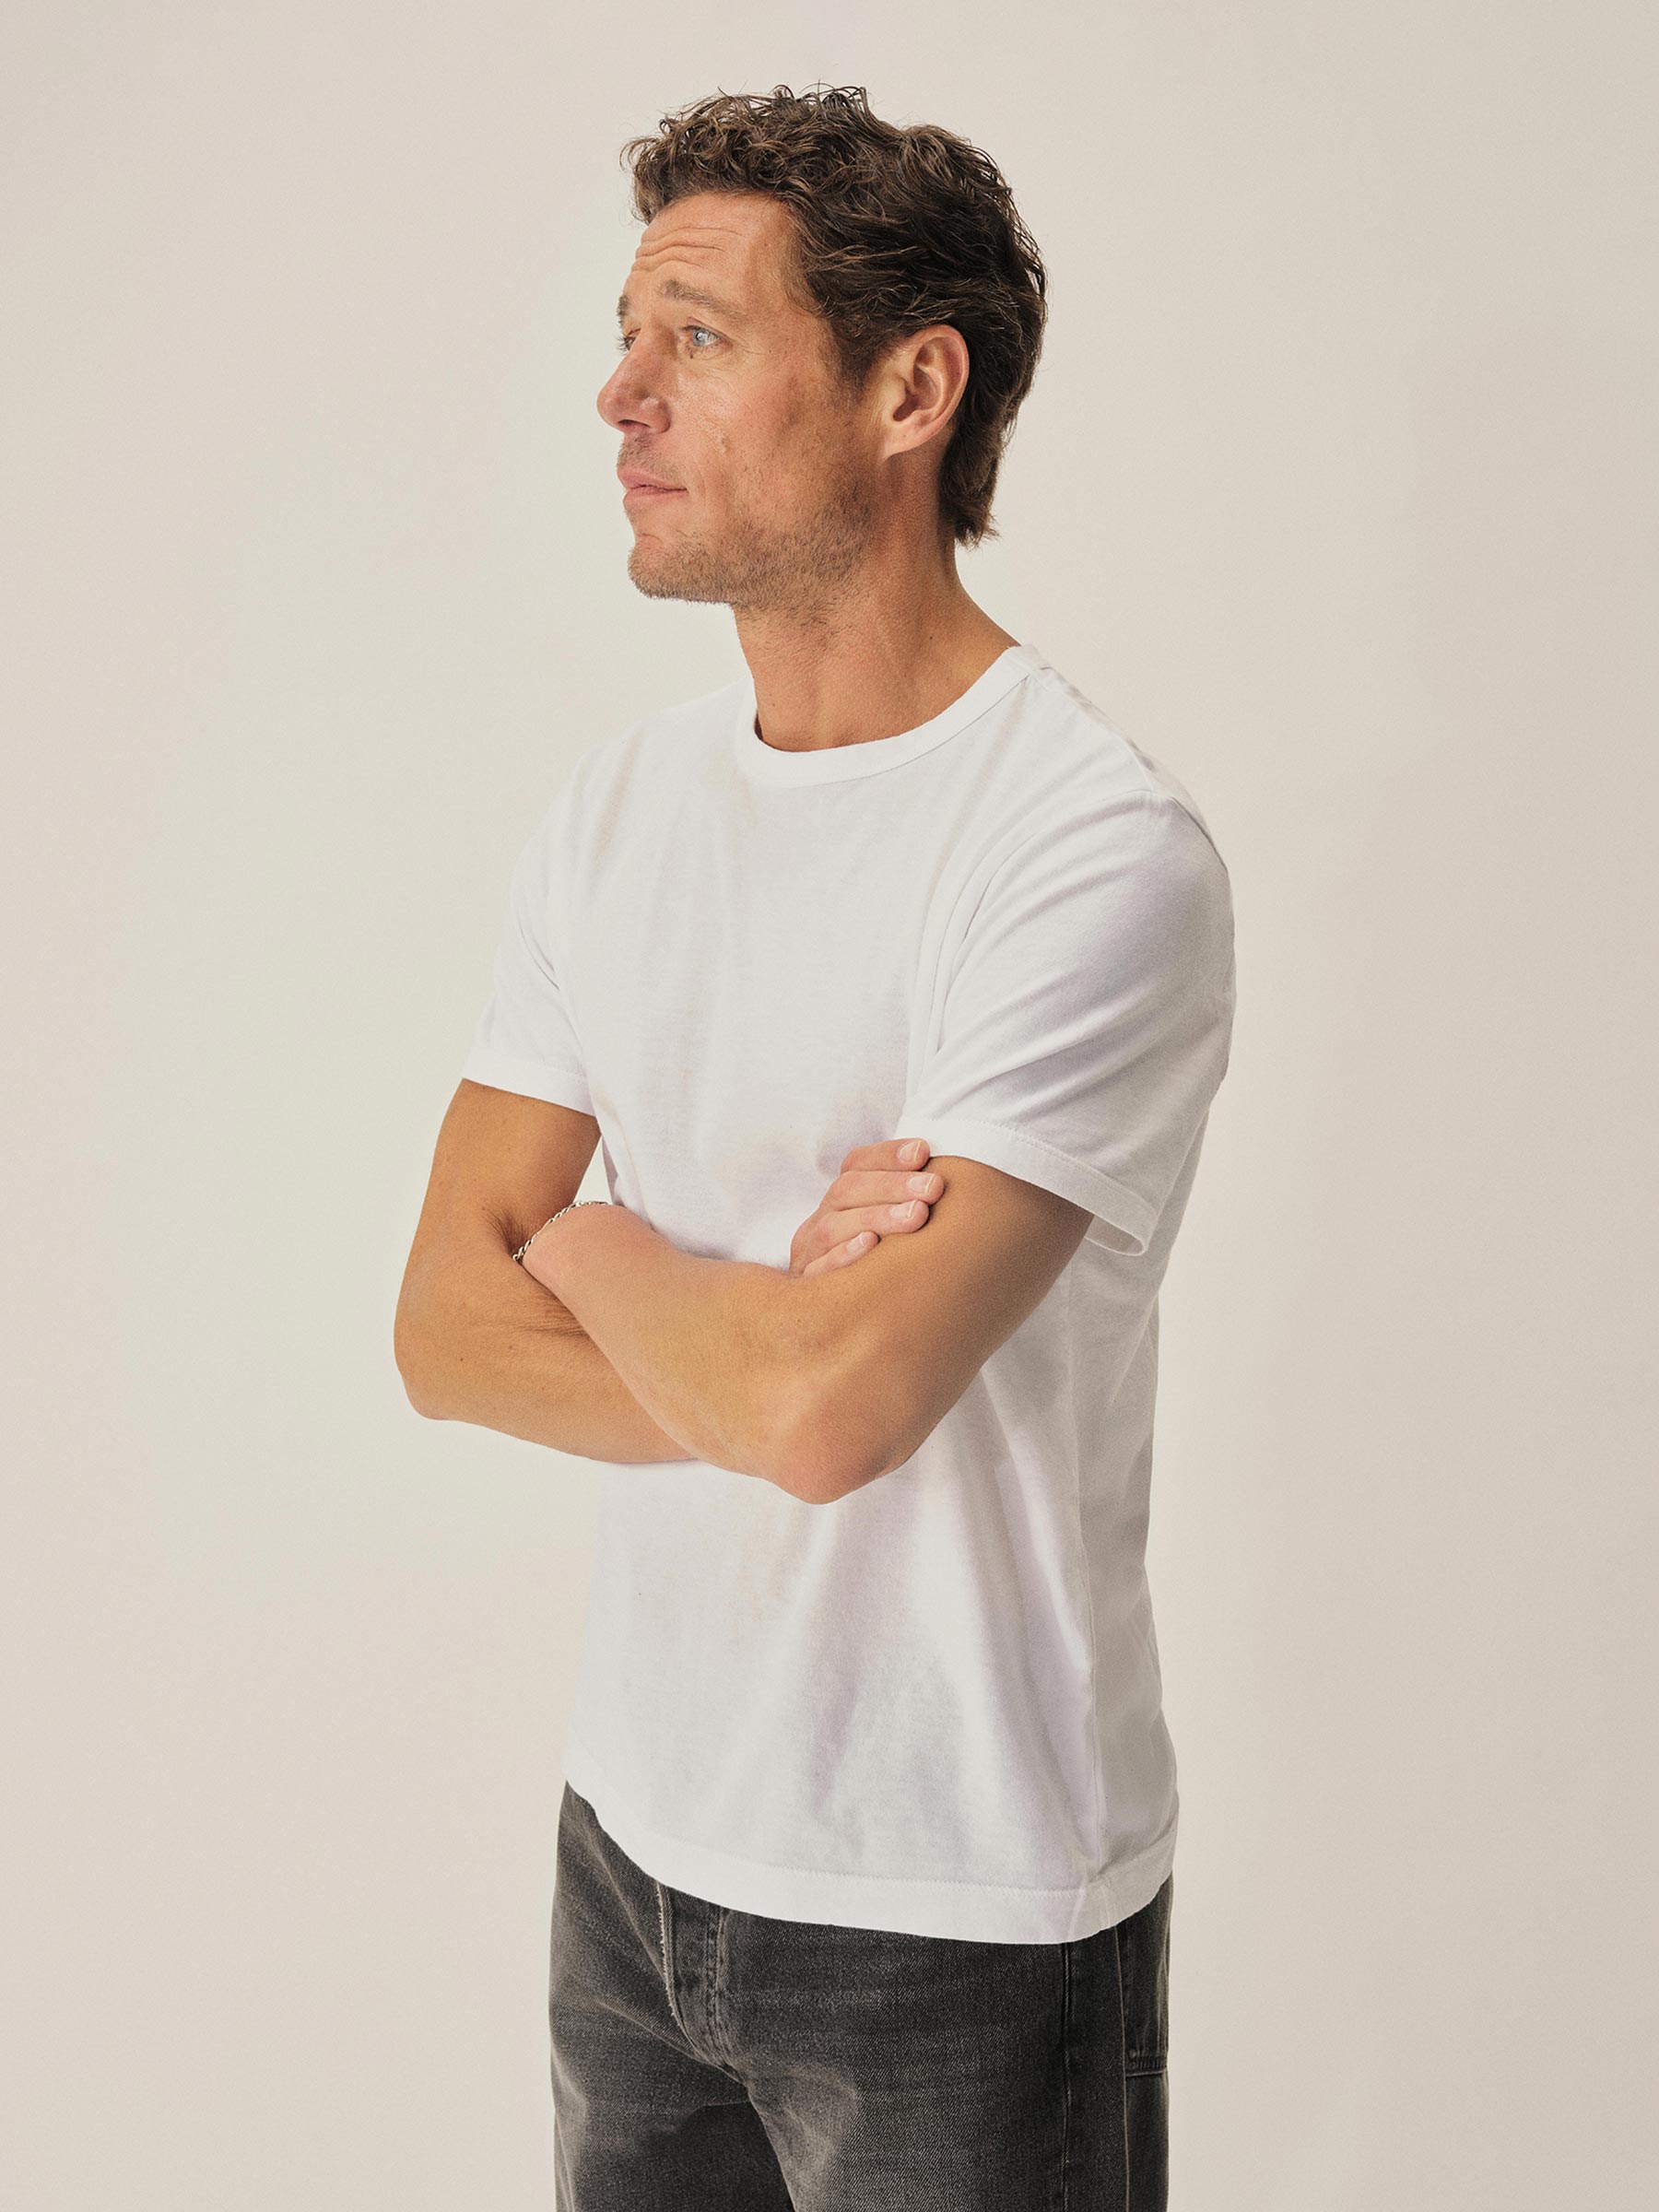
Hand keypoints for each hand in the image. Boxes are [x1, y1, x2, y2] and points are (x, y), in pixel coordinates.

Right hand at [787, 1140, 943, 1279]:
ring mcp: (808, 1255)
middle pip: (847, 1190)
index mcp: (839, 1203)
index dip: (888, 1155)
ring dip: (877, 1216)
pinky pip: (818, 1270)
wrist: (825, 1327)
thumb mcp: (891, 1232)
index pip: (857, 1165)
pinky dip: (843, 1255)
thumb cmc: (879, 1272)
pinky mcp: (805, 1288)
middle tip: (934, 1187)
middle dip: (893, 1184)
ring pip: (833, 1226)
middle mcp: (819, 1223)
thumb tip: (943, 1176)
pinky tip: (871, 1244)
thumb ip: (911, 1203)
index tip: (923, 1152)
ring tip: (917, 1215)